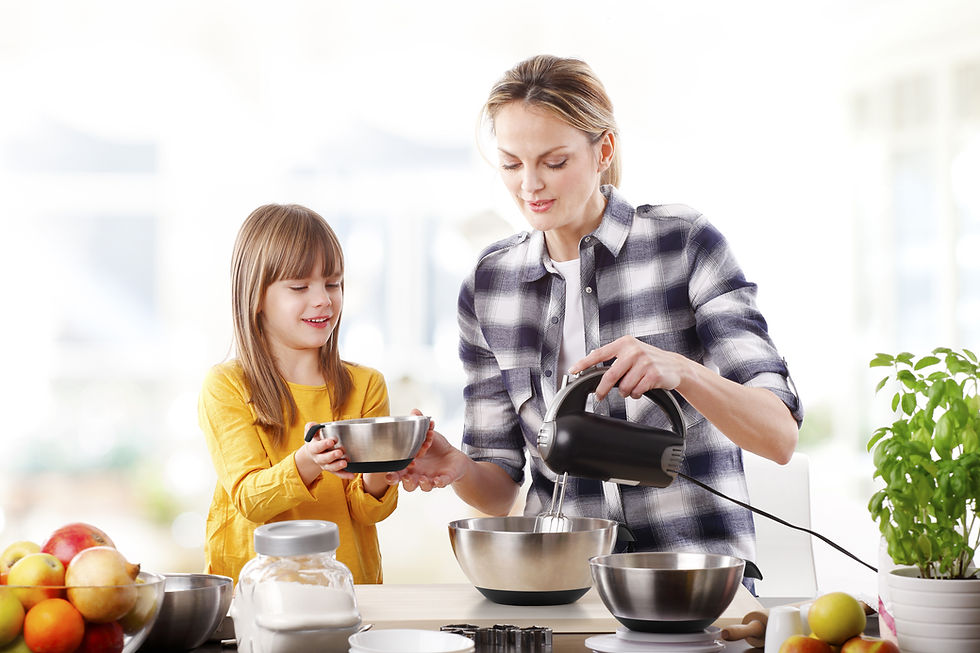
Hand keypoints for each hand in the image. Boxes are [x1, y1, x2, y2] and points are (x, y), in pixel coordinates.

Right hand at [302, 421, 354, 479]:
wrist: (313, 453)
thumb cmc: (315, 441)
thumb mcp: (311, 434)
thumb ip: (311, 428)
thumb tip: (312, 425)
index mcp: (313, 448)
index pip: (317, 447)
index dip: (324, 444)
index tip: (332, 441)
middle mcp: (319, 458)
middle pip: (324, 459)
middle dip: (332, 456)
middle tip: (340, 452)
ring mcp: (326, 465)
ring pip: (331, 467)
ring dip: (338, 466)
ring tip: (345, 463)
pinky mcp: (332, 470)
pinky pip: (338, 473)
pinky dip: (345, 475)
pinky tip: (352, 475)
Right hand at [385, 427, 469, 491]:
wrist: (453, 455)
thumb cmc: (434, 448)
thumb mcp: (427, 435)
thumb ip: (419, 425)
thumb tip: (415, 411)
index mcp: (409, 466)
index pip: (397, 473)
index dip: (392, 475)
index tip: (389, 474)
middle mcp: (418, 475)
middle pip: (408, 485)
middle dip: (405, 483)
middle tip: (406, 477)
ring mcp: (430, 479)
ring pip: (423, 487)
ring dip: (422, 484)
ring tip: (422, 478)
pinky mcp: (444, 479)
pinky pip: (441, 484)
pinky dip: (439, 483)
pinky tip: (438, 480)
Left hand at [569, 336, 687, 400]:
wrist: (675, 366)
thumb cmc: (650, 359)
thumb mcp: (632, 351)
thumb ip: (614, 355)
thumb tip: (591, 358)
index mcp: (624, 343)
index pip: (599, 354)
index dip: (584, 363)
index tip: (572, 370)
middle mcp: (634, 351)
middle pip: (610, 375)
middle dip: (602, 389)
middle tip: (599, 396)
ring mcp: (645, 362)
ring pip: (624, 387)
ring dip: (626, 392)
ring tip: (632, 386)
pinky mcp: (653, 375)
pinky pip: (636, 391)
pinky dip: (636, 394)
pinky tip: (641, 388)